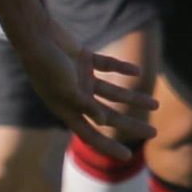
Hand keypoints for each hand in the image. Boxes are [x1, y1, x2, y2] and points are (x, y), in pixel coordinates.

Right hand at [27, 19, 154, 161]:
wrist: (36, 35)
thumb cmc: (46, 65)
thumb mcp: (65, 89)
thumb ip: (84, 105)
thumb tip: (104, 121)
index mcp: (66, 108)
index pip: (90, 133)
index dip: (107, 146)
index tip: (127, 156)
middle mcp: (75, 96)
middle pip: (108, 115)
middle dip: (130, 124)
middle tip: (153, 133)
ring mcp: (80, 78)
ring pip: (113, 92)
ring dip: (133, 98)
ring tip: (155, 104)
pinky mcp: (84, 59)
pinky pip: (108, 66)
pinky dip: (122, 69)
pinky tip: (137, 70)